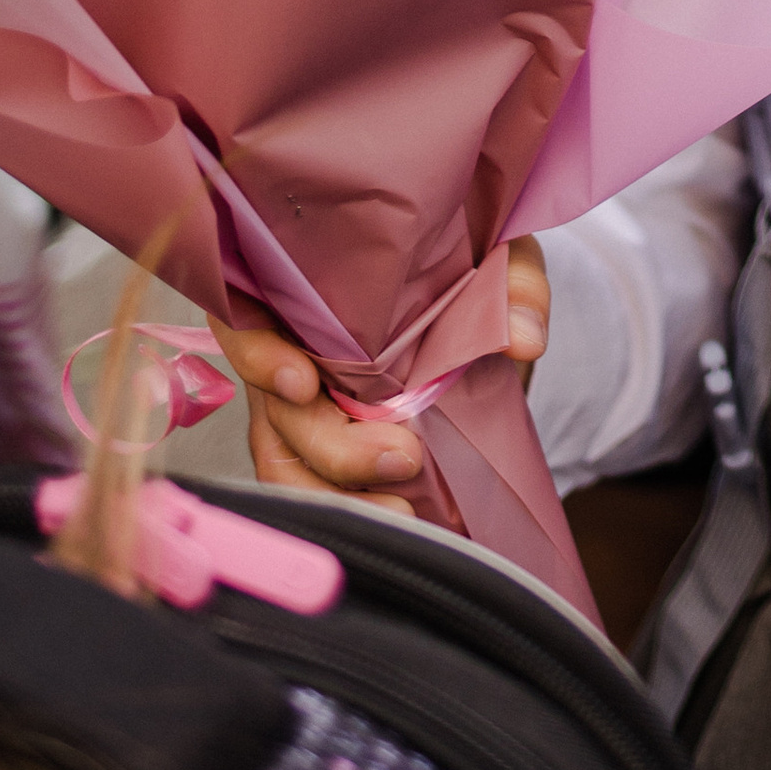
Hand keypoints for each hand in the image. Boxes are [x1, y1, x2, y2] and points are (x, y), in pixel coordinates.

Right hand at [213, 237, 548, 497]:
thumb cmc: (466, 260)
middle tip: (403, 459)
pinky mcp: (331, 444)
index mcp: (305, 290)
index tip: (304, 383)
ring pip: (285, 463)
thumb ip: (512, 286)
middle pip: (275, 412)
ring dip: (337, 497)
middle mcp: (290, 350)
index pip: (248, 322)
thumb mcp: (495, 253)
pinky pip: (316, 487)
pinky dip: (353, 508)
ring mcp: (303, 404)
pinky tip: (403, 516)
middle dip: (332, 448)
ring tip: (404, 514)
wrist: (482, 292)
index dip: (262, 356)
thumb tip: (522, 340)